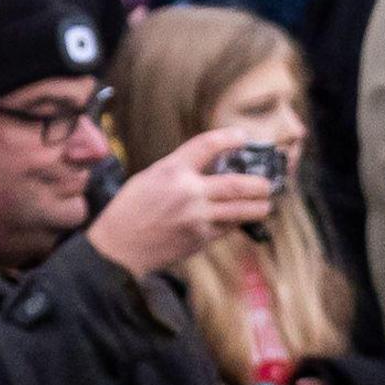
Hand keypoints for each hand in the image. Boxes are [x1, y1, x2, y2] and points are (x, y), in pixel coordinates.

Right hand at [85, 127, 279, 277]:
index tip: (243, 137)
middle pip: (236, 184)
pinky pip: (227, 227)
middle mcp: (187, 192)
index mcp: (171, 171)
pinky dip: (236, 222)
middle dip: (259, 184)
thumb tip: (213, 165)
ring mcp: (196, 217)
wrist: (117, 247)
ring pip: (240, 210)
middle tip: (267, 184)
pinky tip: (240, 219)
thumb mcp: (150, 178)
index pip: (207, 145)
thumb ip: (180, 170)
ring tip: (265, 204)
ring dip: (258, 207)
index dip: (229, 138)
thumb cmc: (131, 209)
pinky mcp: (199, 238)